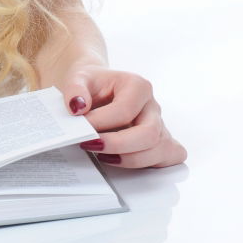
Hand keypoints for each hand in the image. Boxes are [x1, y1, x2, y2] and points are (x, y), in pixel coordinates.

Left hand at [61, 65, 187, 168]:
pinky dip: (148, 164)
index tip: (81, 128)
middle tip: (90, 145)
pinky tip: (121, 159)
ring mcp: (160, 125)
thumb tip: (78, 106)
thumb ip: (75, 89)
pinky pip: (168, 157)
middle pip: (148, 134)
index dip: (101, 123)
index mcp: (138, 86)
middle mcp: (152, 107)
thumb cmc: (92, 84)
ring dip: (128, 159)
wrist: (97, 87)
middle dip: (118, 145)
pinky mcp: (160, 142)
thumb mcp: (77, 78)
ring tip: (102, 155)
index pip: (125, 110)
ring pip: (159, 150)